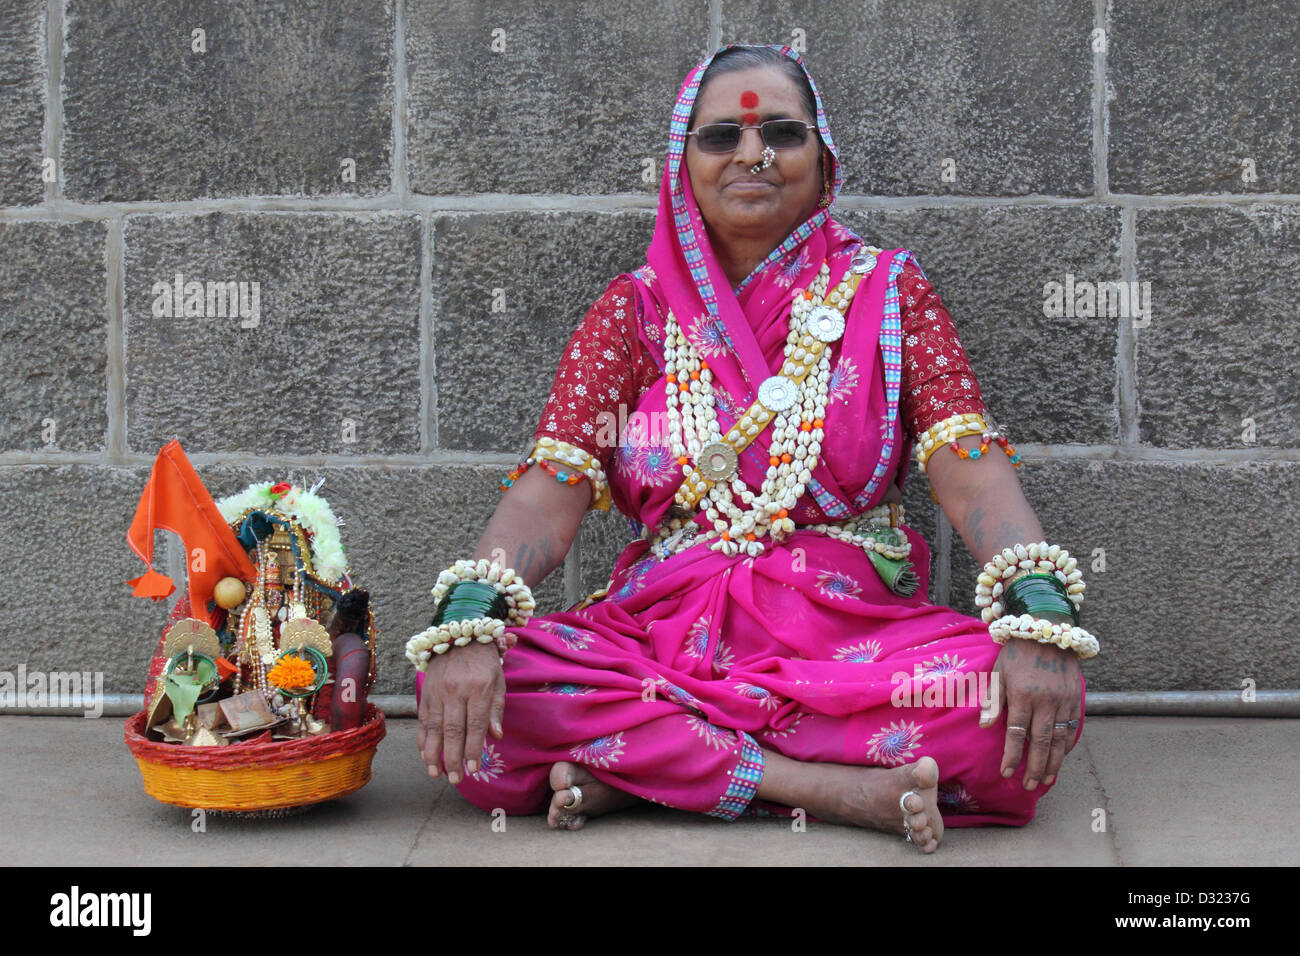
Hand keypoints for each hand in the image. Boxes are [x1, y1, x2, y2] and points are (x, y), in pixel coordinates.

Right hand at [416, 641, 505, 783]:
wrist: (458, 635)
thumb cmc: (484, 662)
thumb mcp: (498, 681)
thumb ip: (496, 709)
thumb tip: (496, 736)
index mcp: (478, 688)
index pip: (475, 725)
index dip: (473, 750)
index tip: (472, 770)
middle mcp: (456, 691)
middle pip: (453, 730)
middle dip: (453, 758)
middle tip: (455, 779)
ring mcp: (438, 692)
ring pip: (434, 728)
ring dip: (434, 754)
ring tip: (436, 774)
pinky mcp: (426, 693)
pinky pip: (423, 720)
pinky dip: (422, 739)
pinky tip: (425, 755)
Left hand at [979, 636, 1081, 789]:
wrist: (1047, 630)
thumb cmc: (1017, 654)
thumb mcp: (998, 672)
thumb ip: (993, 700)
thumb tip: (985, 726)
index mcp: (1021, 694)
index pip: (1016, 733)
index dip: (1012, 755)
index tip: (1006, 772)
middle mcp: (1045, 701)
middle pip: (1040, 742)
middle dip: (1034, 767)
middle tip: (1029, 786)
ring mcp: (1063, 700)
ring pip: (1059, 739)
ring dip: (1053, 762)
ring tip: (1046, 779)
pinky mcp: (1075, 698)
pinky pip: (1073, 728)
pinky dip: (1067, 746)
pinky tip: (1060, 759)